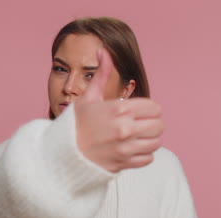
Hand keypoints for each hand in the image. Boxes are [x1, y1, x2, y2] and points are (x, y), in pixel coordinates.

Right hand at [74, 49, 163, 172]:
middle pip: (159, 125)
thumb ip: (102, 74)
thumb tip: (103, 50)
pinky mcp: (123, 164)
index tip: (139, 111)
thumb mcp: (87, 97)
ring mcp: (125, 148)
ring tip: (137, 136)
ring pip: (156, 142)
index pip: (154, 108)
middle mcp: (125, 129)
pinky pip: (148, 158)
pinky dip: (143, 154)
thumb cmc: (74, 124)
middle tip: (140, 123)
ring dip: (149, 139)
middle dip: (152, 123)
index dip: (149, 108)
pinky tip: (131, 148)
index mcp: (118, 109)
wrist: (61, 153)